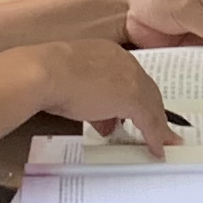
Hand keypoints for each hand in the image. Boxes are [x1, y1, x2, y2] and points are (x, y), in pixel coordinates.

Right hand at [31, 37, 176, 151]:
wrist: (45, 73)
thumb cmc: (47, 77)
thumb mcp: (72, 89)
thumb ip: (91, 103)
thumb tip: (103, 123)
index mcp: (108, 53)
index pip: (128, 77)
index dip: (132, 97)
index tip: (130, 114)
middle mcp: (124, 62)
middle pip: (145, 90)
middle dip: (149, 111)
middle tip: (151, 129)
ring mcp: (130, 79)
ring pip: (151, 105)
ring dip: (155, 125)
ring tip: (158, 141)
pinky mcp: (133, 98)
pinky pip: (150, 121)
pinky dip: (155, 136)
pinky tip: (156, 149)